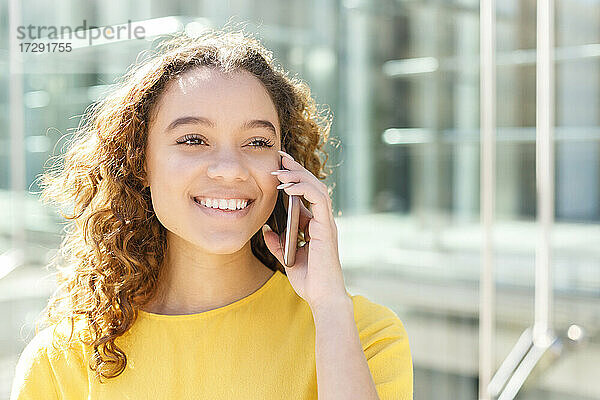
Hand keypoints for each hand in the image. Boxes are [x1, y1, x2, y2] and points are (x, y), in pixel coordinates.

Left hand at [261, 150, 348, 307]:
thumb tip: (265, 229)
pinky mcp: (326, 227)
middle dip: (296, 168)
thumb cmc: (309, 280)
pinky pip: (318, 200)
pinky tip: (287, 187)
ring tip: (280, 170)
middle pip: (312, 185)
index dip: (293, 177)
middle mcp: (322, 220)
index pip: (305, 193)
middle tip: (279, 156)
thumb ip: (277, 243)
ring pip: (317, 187)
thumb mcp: (287, 257)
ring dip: (298, 176)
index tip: (277, 166)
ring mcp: (326, 222)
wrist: (322, 297)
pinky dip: (304, 189)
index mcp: (314, 224)